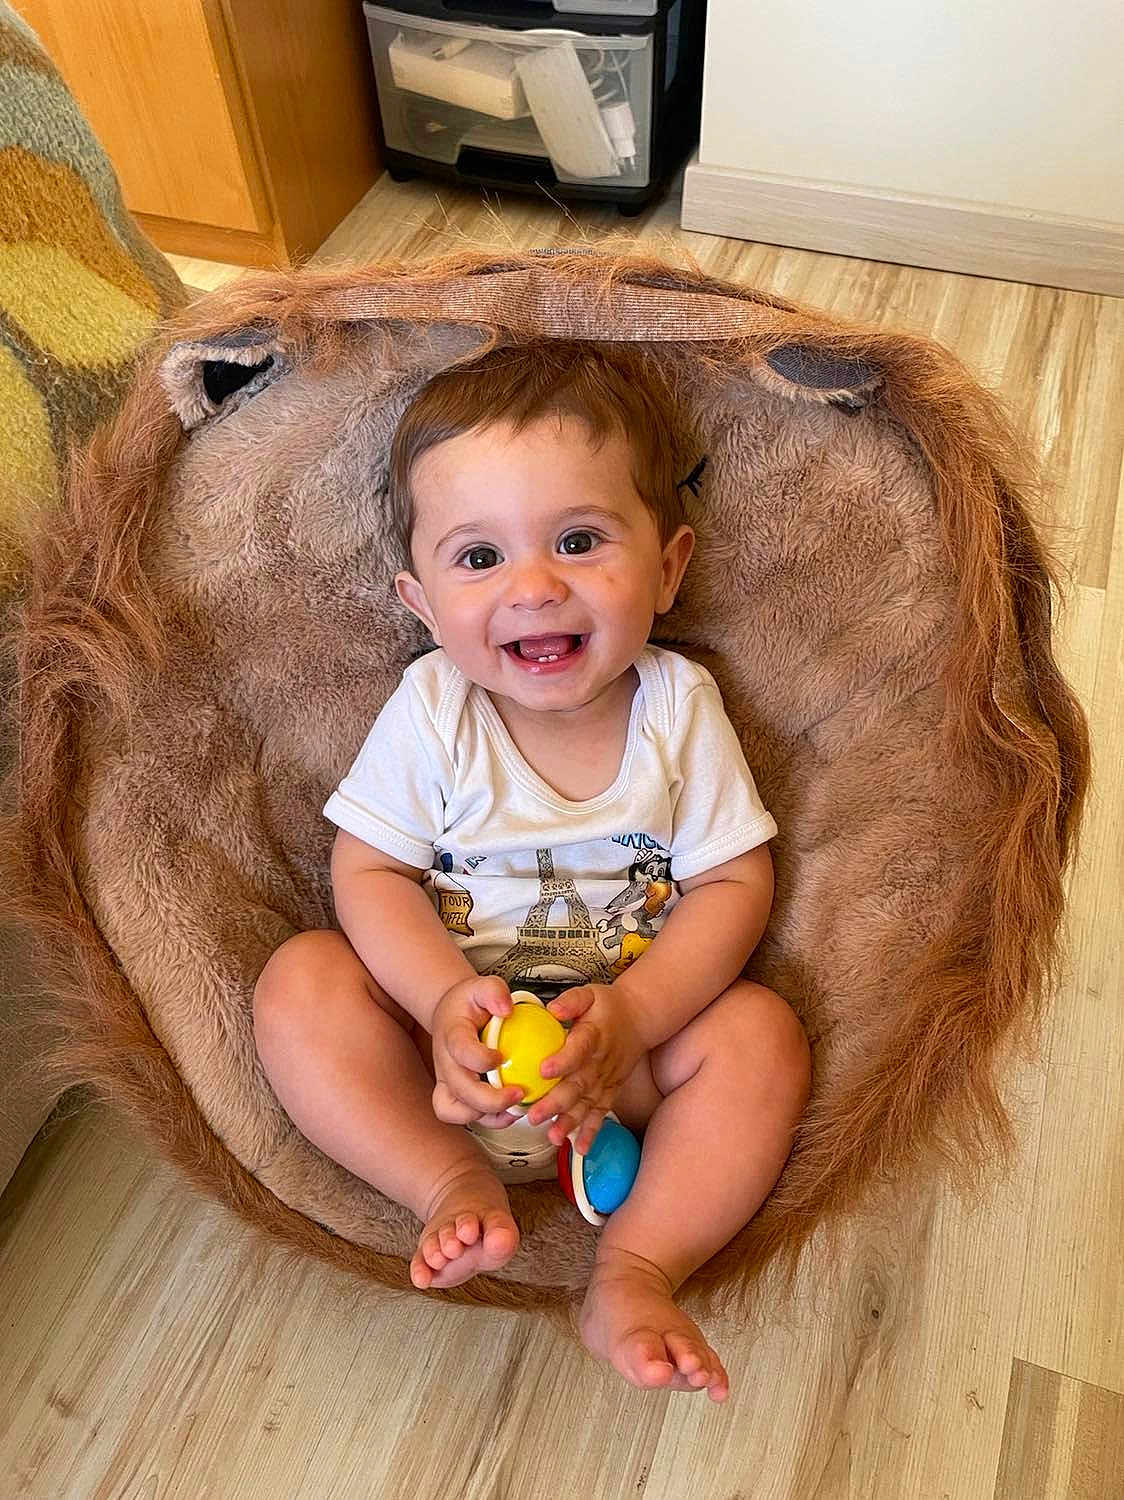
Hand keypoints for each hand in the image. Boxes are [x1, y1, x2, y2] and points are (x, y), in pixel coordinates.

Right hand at [430, 975, 523, 1127]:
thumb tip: (506, 1008)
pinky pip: (462, 1117)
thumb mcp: (482, 985)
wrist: (450, 1015)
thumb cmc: (469, 1002)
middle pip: (460, 1089)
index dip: (481, 1059)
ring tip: (515, 1109)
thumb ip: (494, 991)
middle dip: (490, 1099)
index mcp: (452, 1034)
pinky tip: (510, 1114)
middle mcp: (445, 1062)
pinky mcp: (453, 1095)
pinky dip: (486, 1121)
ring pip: (456, 1111)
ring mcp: (446, 1081)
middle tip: (519, 1093)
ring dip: (487, 1115)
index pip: (461, 1051)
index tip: (501, 1055)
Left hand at [526, 984, 645, 1154]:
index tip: (544, 1070)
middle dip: (556, 1103)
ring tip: (554, 1137)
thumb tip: (552, 1010)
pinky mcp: (610, 1091)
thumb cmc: (608, 1006)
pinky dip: (592, 1132)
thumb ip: (571, 1001)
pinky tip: (581, 1149)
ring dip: (571, 1122)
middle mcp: (600, 1062)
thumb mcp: (589, 993)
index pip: (578, 1049)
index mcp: (593, 1035)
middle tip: (534, 1116)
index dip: (563, 1060)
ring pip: (588, 1104)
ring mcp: (606, 1080)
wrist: (639, 1019)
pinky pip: (601, 1114)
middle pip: (578, 1084)